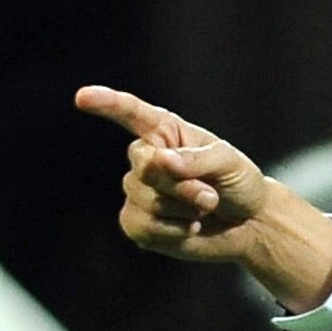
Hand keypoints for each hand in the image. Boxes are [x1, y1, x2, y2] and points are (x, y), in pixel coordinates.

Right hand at [74, 86, 331, 309]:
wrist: (249, 224)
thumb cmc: (238, 182)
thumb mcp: (227, 162)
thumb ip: (195, 159)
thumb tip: (159, 161)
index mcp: (163, 131)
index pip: (129, 112)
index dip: (105, 104)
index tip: (82, 98)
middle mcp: (145, 158)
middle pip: (144, 168)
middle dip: (180, 186)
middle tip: (209, 196)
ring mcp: (139, 191)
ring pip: (144, 200)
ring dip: (182, 210)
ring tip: (203, 210)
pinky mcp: (139, 223)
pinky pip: (141, 226)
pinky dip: (171, 232)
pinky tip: (188, 227)